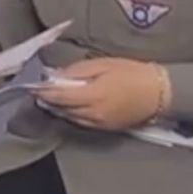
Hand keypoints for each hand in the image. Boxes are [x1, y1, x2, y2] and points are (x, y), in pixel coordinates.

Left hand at [29, 57, 170, 131]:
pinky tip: (71, 105)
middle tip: (41, 89)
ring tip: (53, 96)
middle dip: (50, 100)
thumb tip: (58, 75)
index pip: (59, 97)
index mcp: (92, 96)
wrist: (158, 92)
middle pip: (62, 109)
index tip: (34, 86)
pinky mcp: (105, 129)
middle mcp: (93, 114)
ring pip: (70, 118)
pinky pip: (82, 122)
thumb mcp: (104, 64)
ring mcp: (99, 124)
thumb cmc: (132, 73)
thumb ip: (79, 70)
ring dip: (60, 108)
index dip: (44, 92)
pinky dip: (73, 114)